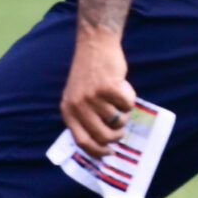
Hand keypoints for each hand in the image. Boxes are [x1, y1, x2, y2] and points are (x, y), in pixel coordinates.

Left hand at [61, 31, 134, 158]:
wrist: (95, 44)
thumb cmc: (90, 73)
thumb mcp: (77, 96)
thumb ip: (84, 117)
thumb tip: (102, 144)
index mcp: (68, 110)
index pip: (82, 141)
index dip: (97, 151)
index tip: (109, 153)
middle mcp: (78, 105)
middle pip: (103, 136)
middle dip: (116, 136)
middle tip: (121, 129)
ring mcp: (93, 96)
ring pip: (118, 120)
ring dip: (123, 113)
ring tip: (118, 100)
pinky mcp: (109, 87)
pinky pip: (128, 105)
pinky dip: (130, 98)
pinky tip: (122, 86)